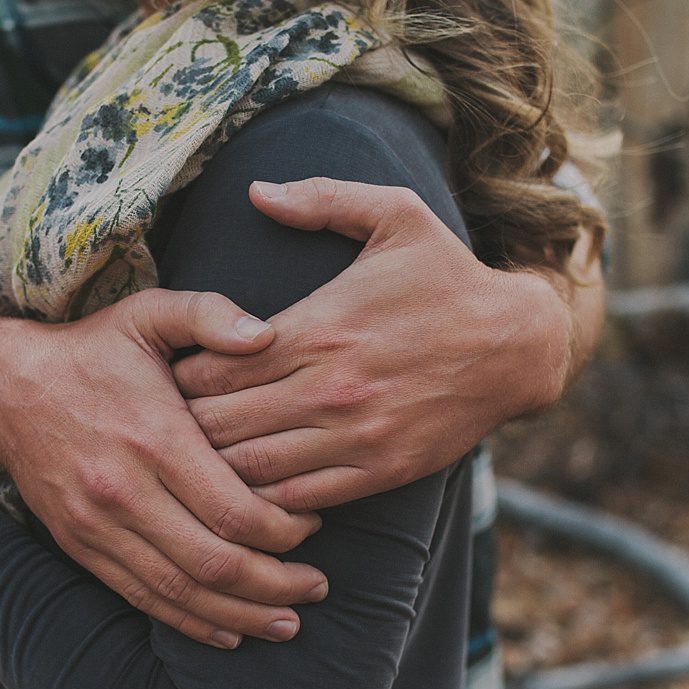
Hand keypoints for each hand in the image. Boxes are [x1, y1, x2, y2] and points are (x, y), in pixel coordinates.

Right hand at [0, 292, 329, 649]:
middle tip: (316, 586)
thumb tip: (266, 334)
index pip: (233, 510)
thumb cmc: (92, 349)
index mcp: (154, 437)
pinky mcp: (80, 546)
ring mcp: (97, 526)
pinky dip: (189, 621)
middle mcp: (124, 490)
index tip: (315, 523)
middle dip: (275, 584)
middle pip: (214, 562)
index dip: (285, 530)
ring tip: (287, 622)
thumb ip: (210, 315)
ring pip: (180, 591)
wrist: (0, 387)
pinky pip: (141, 598)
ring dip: (240, 613)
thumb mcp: (148, 312)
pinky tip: (229, 629)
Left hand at [174, 177, 605, 512]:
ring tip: (200, 455)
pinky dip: (264, 494)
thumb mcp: (395, 216)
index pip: (215, 364)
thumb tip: (257, 191)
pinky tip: (252, 480)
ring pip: (251, 467)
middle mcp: (331, 386)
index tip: (171, 371)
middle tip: (170, 420)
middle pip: (220, 422)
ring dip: (217, 464)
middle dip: (184, 424)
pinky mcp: (380, 469)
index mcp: (320, 326)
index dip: (180, 374)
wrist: (517, 345)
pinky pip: (298, 497)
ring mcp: (356, 434)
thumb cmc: (446, 277)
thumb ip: (322, 200)